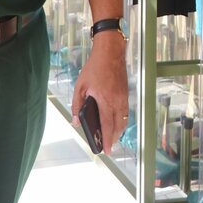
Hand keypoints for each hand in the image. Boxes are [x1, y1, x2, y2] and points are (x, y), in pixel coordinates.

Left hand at [72, 32, 129, 147]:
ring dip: (119, 131)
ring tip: (112, 138)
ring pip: (123, 120)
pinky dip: (122, 121)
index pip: (107, 125)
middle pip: (118, 126)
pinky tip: (116, 123)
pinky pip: (125, 112)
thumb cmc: (94, 67)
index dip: (107, 139)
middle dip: (113, 138)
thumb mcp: (80, 85)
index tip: (106, 150)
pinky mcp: (126, 93)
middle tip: (108, 146)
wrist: (110, 52)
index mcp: (105, 99)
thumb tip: (76, 121)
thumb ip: (77, 104)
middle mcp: (117, 100)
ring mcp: (123, 97)